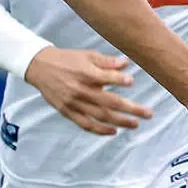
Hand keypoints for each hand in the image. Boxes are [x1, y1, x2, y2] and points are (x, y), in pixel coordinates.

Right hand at [24, 47, 153, 135]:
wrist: (40, 67)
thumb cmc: (66, 60)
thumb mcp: (86, 55)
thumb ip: (106, 62)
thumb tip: (126, 64)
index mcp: (86, 73)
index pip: (106, 78)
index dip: (120, 81)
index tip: (132, 82)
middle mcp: (81, 90)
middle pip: (110, 102)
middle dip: (131, 109)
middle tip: (148, 113)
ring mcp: (74, 103)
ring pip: (101, 116)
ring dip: (120, 122)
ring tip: (135, 124)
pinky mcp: (68, 111)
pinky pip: (86, 124)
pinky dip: (100, 130)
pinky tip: (114, 131)